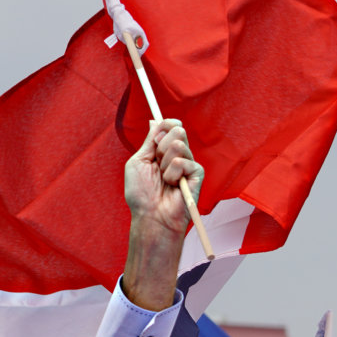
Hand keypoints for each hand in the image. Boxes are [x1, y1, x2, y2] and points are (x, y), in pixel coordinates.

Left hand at [123, 118, 203, 236]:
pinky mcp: (197, 174)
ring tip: (163, 179)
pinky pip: (183, 162)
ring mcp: (188, 164)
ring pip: (179, 144)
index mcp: (164, 150)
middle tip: (157, 164)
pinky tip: (172, 186)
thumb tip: (154, 121)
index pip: (171, 125)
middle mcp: (178, 155)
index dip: (165, 125)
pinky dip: (172, 174)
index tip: (155, 139)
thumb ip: (149, 141)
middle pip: (178, 129)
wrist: (150, 216)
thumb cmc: (141, 194)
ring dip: (165, 163)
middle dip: (161, 145)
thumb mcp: (138, 161)